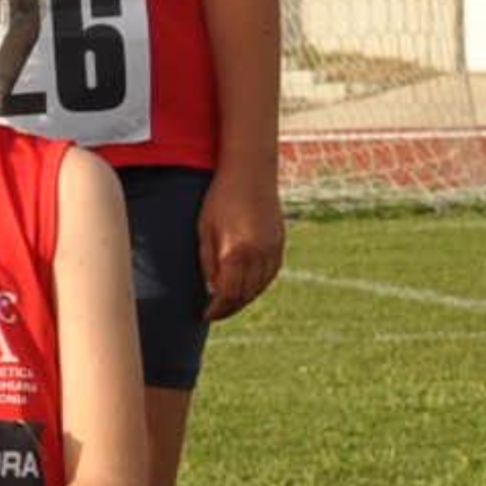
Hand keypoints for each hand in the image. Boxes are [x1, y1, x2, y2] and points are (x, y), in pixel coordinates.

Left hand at [200, 162, 285, 319]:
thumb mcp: (205, 230)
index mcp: (237, 251)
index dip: (216, 308)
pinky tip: (247, 286)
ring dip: (244, 298)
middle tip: (215, 312)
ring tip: (228, 302)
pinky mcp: (280, 243)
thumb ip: (208, 262)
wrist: (250, 171)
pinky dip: (258, 285)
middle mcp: (259, 253)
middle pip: (245, 293)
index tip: (206, 314)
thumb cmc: (220, 198)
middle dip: (229, 307)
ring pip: (260, 286)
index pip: (227, 293)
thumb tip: (212, 290)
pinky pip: (271, 274)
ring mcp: (273, 248)